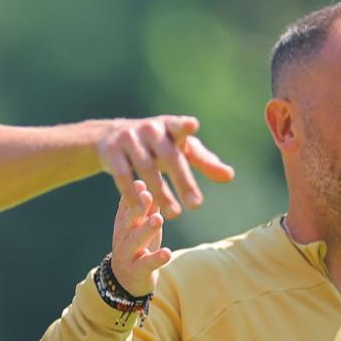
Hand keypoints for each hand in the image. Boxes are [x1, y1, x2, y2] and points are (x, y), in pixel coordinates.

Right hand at [97, 116, 234, 217]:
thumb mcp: (179, 149)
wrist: (111, 137)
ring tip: (175, 214)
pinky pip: (122, 176)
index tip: (192, 125)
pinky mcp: (110, 151)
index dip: (184, 126)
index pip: (178, 125)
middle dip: (182, 180)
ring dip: (161, 193)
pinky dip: (132, 194)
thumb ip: (204, 162)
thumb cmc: (157, 145)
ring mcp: (128, 138)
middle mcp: (149, 128)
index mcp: (169, 125)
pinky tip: (142, 210)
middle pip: (168, 156)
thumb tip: (229, 176)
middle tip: (196, 205)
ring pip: (146, 168)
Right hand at [111, 181, 170, 296]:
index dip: (133, 194)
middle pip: (128, 220)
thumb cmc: (137, 245)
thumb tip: (155, 178)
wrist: (125, 281)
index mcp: (123, 223)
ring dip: (146, 229)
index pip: (126, 205)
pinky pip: (146, 264)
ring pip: (136, 240)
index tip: (142, 182)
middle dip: (137, 207)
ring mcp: (128, 254)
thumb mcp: (142, 225)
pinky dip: (156, 258)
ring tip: (157, 219)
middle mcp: (123, 237)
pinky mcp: (137, 271)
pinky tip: (166, 252)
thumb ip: (149, 205)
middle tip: (148, 195)